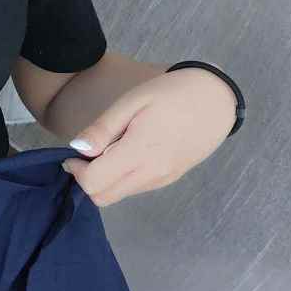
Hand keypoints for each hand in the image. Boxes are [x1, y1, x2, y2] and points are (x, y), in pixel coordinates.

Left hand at [59, 67, 237, 207]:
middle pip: (104, 197)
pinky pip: (136, 188)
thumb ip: (103, 128)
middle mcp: (151, 174)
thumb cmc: (170, 93)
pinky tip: (128, 151)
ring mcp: (162, 179)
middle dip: (87, 179)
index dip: (76, 171)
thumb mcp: (132, 101)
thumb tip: (77, 149)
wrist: (215, 99)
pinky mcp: (170, 178)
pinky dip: (122, 178)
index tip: (75, 153)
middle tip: (90, 151)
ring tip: (112, 146)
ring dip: (105, 179)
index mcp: (139, 153)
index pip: (94, 183)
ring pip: (119, 195)